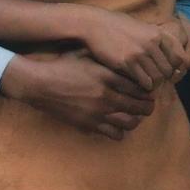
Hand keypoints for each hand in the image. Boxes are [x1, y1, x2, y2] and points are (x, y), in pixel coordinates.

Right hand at [0, 51, 155, 140]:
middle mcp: (107, 97)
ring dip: (136, 120)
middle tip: (147, 105)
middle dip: (147, 107)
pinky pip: (114, 134)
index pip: (141, 88)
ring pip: (131, 123)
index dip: (148, 91)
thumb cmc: (64, 65)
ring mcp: (99, 113)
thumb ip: (108, 58)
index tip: (149, 91)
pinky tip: (118, 124)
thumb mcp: (89, 55)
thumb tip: (128, 57)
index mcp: (109, 77)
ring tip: (135, 115)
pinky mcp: (89, 125)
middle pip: (140, 107)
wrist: (40, 84)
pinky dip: (120, 131)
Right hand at [77, 7, 189, 88]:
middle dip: (164, 79)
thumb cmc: (116, 26)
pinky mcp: (127, 62)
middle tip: (156, 82)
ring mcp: (140, 53)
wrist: (95, 24)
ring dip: (154, 85)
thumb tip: (163, 52)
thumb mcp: (140, 27)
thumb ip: (153, 38)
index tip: (167, 74)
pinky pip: (144, 81)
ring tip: (147, 86)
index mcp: (157, 34)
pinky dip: (143, 86)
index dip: (174, 69)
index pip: (177, 57)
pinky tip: (138, 85)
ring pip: (158, 78)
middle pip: (168, 70)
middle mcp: (152, 43)